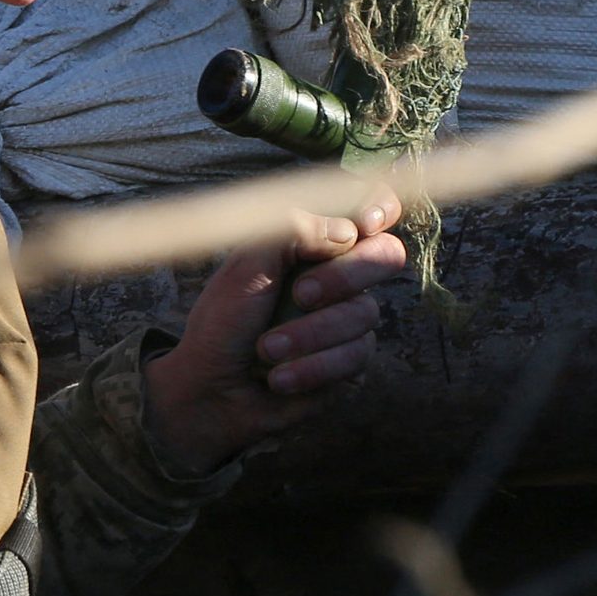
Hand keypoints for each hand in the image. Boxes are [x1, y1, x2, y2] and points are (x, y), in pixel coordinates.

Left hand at [142, 183, 409, 473]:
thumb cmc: (223, 324)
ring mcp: (349, 321)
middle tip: (301, 295)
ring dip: (311, 334)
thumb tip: (349, 231)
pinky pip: (356, 357)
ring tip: (266, 350)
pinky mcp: (351, 364)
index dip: (380, 206)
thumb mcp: (246, 267)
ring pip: (366, 313)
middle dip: (345, 275)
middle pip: (386, 256)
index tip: (365, 224)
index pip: (370, 208)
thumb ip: (292, 232)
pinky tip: (278, 378)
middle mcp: (340, 278)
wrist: (210, 389)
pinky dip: (312, 367)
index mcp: (314, 243)